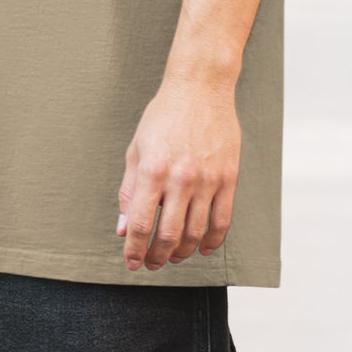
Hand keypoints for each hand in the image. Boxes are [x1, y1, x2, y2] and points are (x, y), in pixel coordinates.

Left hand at [117, 74, 240, 271]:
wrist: (200, 87)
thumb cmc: (163, 115)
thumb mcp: (136, 148)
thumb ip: (129, 190)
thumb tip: (123, 227)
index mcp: (153, 170)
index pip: (140, 224)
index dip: (134, 249)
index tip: (131, 262)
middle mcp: (181, 178)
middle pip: (168, 236)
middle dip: (156, 257)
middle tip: (150, 264)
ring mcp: (207, 180)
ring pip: (195, 234)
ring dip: (181, 253)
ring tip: (172, 257)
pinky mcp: (228, 178)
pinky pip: (222, 222)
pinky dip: (212, 242)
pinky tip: (202, 248)